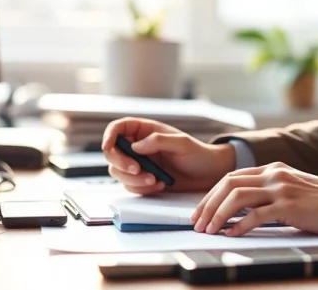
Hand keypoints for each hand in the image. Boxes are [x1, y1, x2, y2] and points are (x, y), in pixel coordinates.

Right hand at [102, 117, 235, 193]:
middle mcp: (138, 147)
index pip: (118, 128)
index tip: (108, 147)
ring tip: (155, 180)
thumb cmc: (198, 154)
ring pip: (118, 172)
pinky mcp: (142, 181)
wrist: (209, 174)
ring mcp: (139, 164)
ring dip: (133, 179)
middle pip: (112, 153)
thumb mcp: (181, 143)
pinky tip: (159, 186)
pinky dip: (141, 188)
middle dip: (121, 164)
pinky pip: (130, 186)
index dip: (108, 136)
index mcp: (145, 131)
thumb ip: (158, 140)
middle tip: (138, 170)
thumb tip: (135, 146)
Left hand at [190, 162, 317, 236]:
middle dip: (208, 204)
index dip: (211, 194)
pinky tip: (231, 234)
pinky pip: (255, 215)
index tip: (200, 211)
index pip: (232, 177)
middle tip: (197, 222)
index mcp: (273, 169)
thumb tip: (241, 209)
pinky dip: (238, 226)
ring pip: (237, 197)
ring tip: (209, 230)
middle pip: (229, 184)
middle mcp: (274, 174)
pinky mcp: (288, 206)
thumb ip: (269, 191)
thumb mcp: (292, 188)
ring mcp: (281, 189)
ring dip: (218, 214)